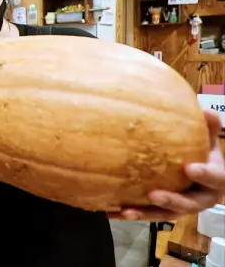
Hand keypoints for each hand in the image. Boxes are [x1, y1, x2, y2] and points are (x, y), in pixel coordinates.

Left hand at [109, 110, 224, 220]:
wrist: (197, 173)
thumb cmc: (201, 154)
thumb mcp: (207, 141)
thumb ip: (208, 129)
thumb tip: (209, 112)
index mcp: (215, 180)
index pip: (215, 178)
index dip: (204, 175)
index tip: (190, 168)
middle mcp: (200, 198)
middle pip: (189, 204)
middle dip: (172, 201)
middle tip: (153, 195)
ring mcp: (181, 207)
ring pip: (166, 214)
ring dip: (146, 213)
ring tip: (128, 211)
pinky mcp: (164, 210)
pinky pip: (149, 214)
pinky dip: (132, 214)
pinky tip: (114, 213)